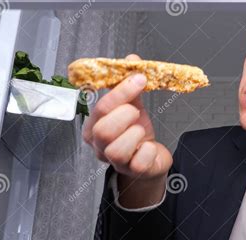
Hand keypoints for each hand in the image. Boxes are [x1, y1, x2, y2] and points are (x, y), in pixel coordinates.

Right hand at [83, 54, 172, 181]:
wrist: (150, 159)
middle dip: (125, 116)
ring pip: (117, 149)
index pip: (100, 107)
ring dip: (135, 134)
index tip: (139, 78)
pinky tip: (149, 147)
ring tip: (141, 131)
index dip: (121, 91)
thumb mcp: (132, 106)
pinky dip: (149, 150)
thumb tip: (132, 60)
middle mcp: (99, 146)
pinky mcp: (132, 172)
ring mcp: (114, 162)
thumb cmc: (136, 133)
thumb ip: (130, 86)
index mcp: (94, 126)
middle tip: (136, 112)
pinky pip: (139, 162)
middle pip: (103, 131)